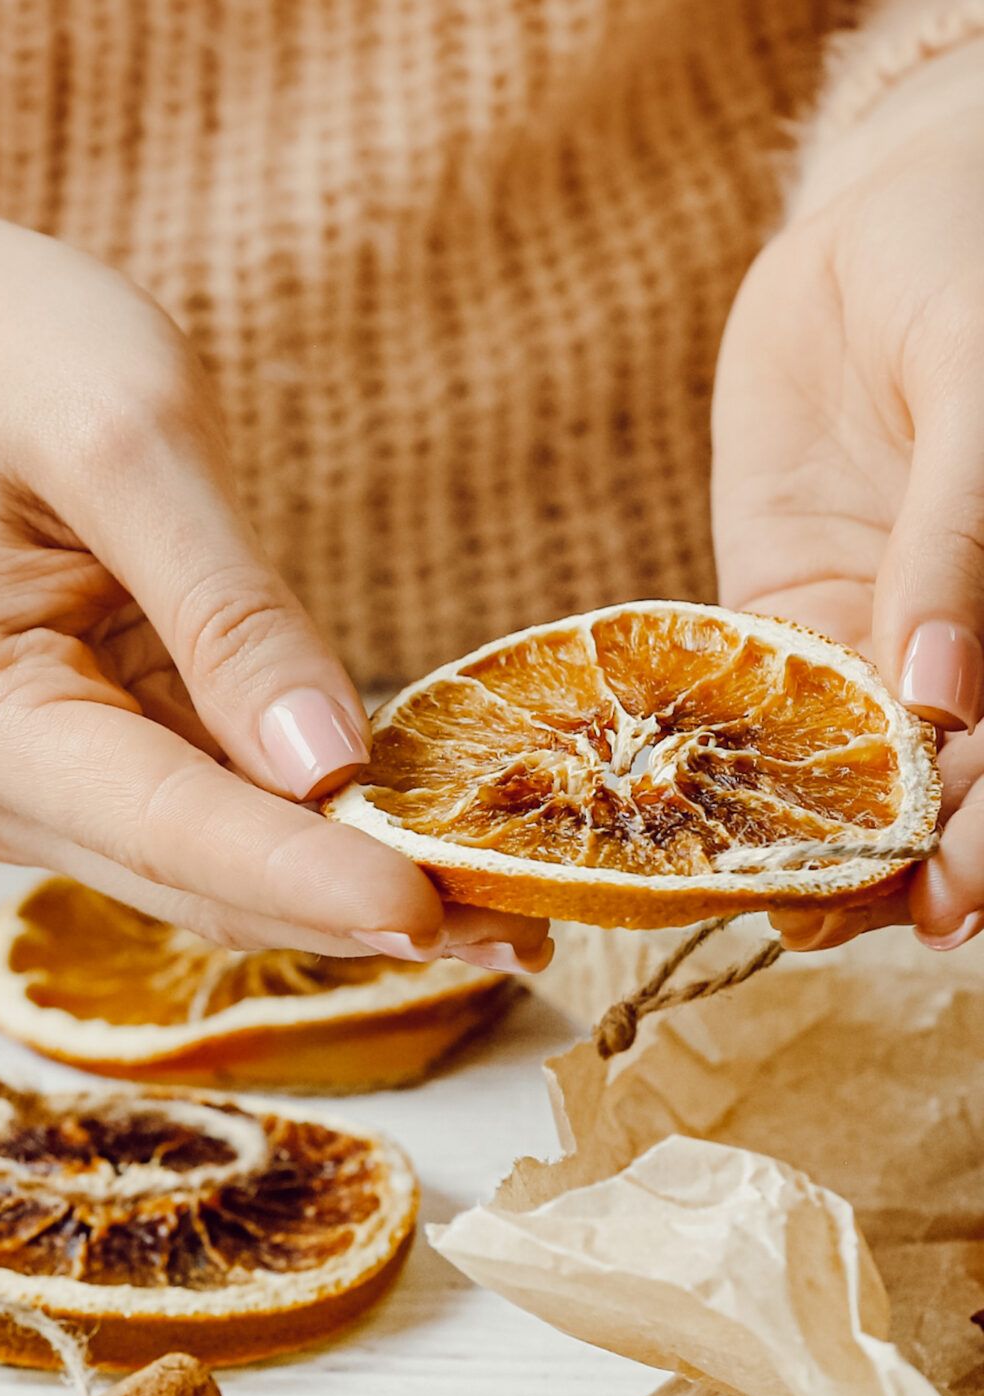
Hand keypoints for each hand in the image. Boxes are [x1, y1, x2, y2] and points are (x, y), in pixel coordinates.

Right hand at [0, 143, 548, 971]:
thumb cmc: (4, 354)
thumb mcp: (128, 447)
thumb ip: (228, 614)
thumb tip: (328, 766)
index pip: (173, 826)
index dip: (310, 878)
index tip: (439, 914)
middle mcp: (8, 783)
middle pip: (208, 882)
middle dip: (362, 911)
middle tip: (528, 940)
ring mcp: (58, 783)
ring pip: (226, 873)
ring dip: (358, 891)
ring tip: (510, 918)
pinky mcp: (108, 760)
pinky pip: (227, 819)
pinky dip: (324, 836)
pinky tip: (426, 842)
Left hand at [712, 86, 983, 954]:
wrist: (887, 220)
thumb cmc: (975, 280)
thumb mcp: (982, 400)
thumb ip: (963, 542)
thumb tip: (940, 698)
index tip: (948, 902)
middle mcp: (965, 643)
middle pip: (936, 786)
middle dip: (892, 864)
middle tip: (830, 923)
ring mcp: (871, 633)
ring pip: (846, 764)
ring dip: (808, 837)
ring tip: (765, 902)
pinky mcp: (781, 607)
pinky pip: (756, 695)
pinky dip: (729, 753)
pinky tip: (692, 805)